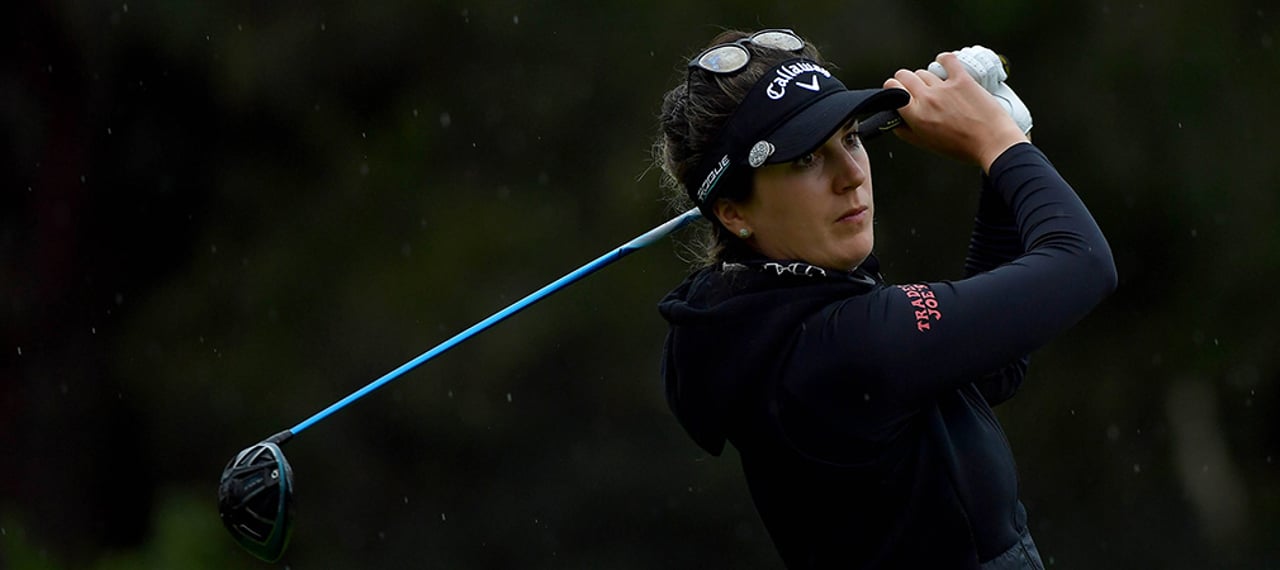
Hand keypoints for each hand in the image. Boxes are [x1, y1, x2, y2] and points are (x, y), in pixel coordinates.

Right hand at [883, 53, 1028, 171]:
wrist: (993, 143)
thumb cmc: (962, 147)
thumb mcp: (926, 144)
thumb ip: (905, 131)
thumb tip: (894, 119)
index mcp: (915, 116)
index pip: (892, 88)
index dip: (893, 89)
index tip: (898, 92)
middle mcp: (927, 98)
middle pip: (904, 75)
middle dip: (905, 80)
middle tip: (913, 88)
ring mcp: (945, 87)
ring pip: (924, 71)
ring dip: (925, 78)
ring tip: (935, 86)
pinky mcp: (962, 79)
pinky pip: (947, 59)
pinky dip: (943, 59)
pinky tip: (944, 63)